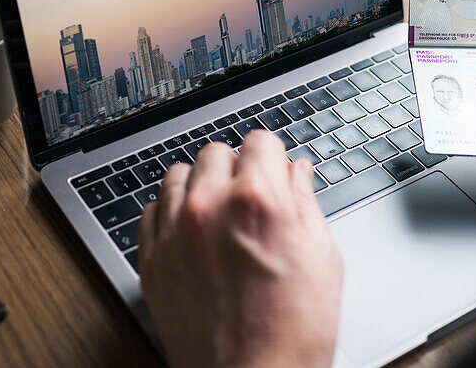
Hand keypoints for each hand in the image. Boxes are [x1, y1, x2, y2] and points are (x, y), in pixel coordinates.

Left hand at [137, 131, 342, 367]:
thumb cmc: (293, 334)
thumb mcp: (323, 260)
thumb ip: (306, 204)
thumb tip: (298, 173)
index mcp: (259, 200)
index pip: (260, 141)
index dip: (272, 156)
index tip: (273, 169)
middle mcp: (210, 207)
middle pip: (216, 152)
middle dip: (236, 168)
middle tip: (249, 198)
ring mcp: (175, 232)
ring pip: (178, 174)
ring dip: (199, 185)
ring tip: (217, 214)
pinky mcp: (152, 259)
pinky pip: (152, 211)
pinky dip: (170, 213)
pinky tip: (190, 232)